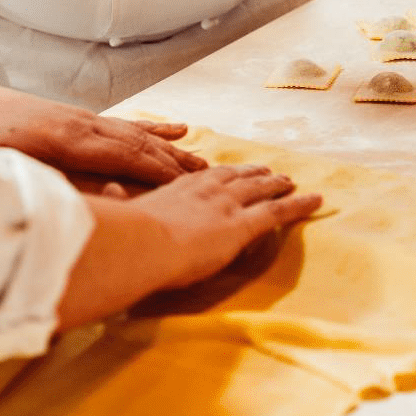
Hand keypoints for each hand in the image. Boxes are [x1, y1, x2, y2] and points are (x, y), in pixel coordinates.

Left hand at [0, 75, 206, 185]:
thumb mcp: (13, 171)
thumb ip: (61, 186)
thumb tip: (110, 201)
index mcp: (69, 140)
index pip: (128, 157)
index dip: (163, 172)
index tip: (198, 185)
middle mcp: (83, 125)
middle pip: (141, 144)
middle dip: (178, 162)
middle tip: (215, 177)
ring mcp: (82, 118)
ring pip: (136, 133)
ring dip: (171, 147)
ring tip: (203, 158)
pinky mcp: (76, 118)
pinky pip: (122, 124)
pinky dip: (152, 128)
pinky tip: (175, 129)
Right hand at [55, 165, 322, 327]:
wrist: (142, 245)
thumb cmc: (125, 239)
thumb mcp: (117, 219)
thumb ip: (114, 211)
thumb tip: (98, 207)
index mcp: (172, 191)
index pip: (200, 179)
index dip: (217, 174)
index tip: (224, 170)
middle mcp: (203, 191)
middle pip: (233, 177)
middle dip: (251, 174)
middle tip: (266, 171)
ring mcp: (225, 205)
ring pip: (259, 189)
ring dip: (276, 184)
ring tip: (290, 181)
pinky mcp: (243, 224)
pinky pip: (279, 212)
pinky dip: (299, 205)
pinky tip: (317, 201)